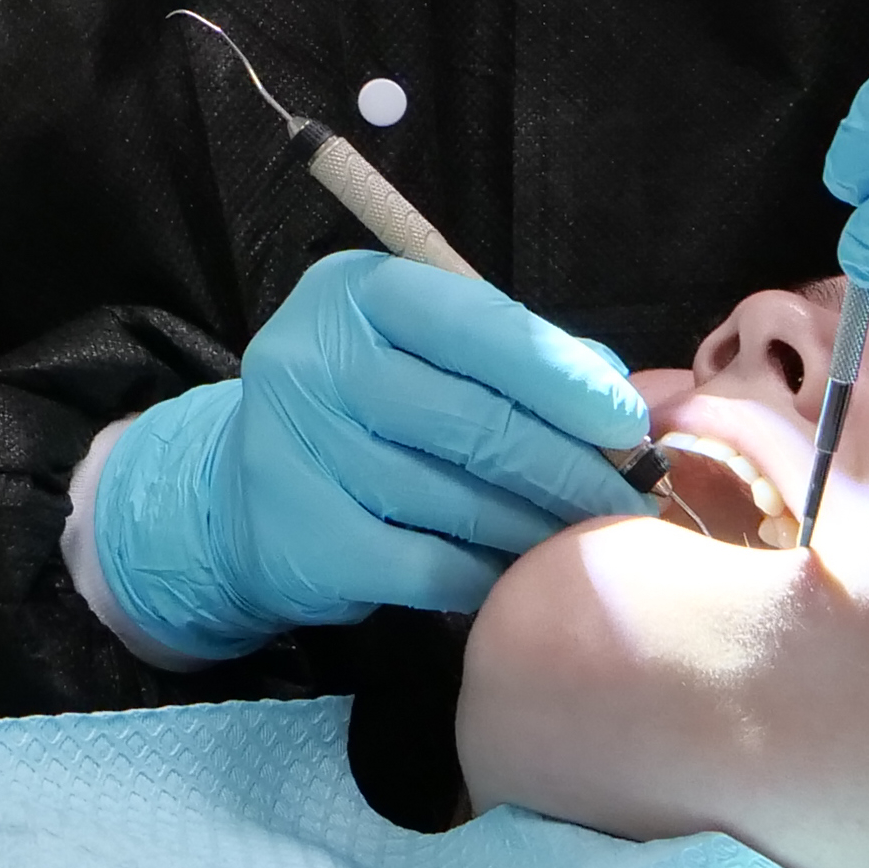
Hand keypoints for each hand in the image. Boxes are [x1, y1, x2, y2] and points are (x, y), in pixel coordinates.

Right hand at [90, 251, 652, 662]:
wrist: (241, 498)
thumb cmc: (366, 413)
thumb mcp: (427, 355)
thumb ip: (517, 360)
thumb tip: (621, 402)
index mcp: (355, 291)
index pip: (479, 324)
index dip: (564, 377)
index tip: (628, 424)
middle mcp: (312, 358)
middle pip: (472, 420)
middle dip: (566, 466)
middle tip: (624, 500)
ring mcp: (294, 449)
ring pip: (455, 499)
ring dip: (536, 527)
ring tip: (583, 539)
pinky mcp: (300, 537)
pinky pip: (425, 564)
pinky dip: (485, 574)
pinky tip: (517, 576)